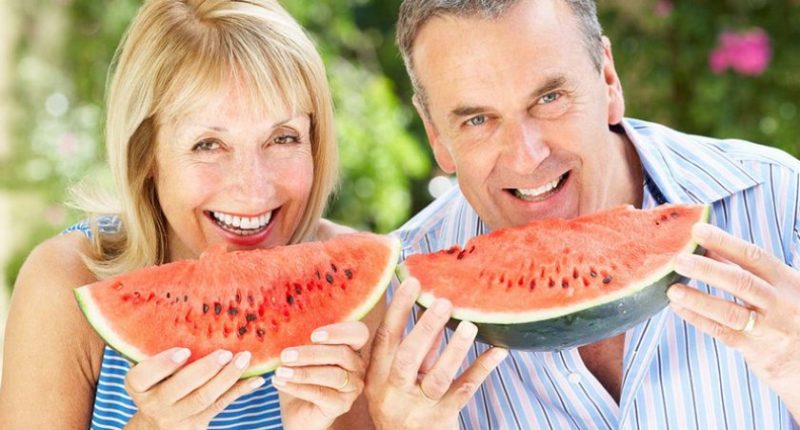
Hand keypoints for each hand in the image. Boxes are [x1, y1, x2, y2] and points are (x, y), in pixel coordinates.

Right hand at [124, 348, 262, 428]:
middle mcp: (154, 403)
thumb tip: (179, 302)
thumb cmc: (157, 381)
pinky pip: (221, 405)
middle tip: (225, 352)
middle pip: (179, 388)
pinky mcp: (198, 422)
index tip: (184, 351)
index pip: (142, 376)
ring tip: (244, 358)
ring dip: (227, 377)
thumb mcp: (149, 369)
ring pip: (204, 399)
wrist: (158, 423)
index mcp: (138, 386)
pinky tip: (257, 378)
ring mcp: (177, 416)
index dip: (162, 364)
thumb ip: (157, 346)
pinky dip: (240, 390)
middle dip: (204, 370)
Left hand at [272, 321, 368, 429]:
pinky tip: (280, 382)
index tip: (314, 335)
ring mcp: (352, 386)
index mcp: (351, 347)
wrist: (298, 410)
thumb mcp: (300, 356)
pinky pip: (321, 394)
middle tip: (286, 355)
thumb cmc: (300, 377)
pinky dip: (298, 387)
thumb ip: (301, 342)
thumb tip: (286, 330)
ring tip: (280, 371)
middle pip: (342, 354)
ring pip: (333, 375)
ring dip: (304, 372)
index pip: (358, 333)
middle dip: (312, 354)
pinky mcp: (342, 404)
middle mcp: (357, 365)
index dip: (339, 332)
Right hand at [365, 277, 507, 429]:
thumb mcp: (394, 378)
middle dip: (426, 328)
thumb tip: (426, 304)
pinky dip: (481, 369)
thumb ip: (410, 347)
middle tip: (444, 302)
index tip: (413, 282)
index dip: (398, 309)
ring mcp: (418, 407)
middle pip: (408, 357)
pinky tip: (498, 352)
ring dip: (454, 350)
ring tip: (470, 326)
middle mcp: (393, 392)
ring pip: (437, 377)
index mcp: (377, 376)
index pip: (385, 338)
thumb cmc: (401, 405)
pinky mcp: (442, 419)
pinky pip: (464, 391)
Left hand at [668, 223, 799, 411]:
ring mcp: (769, 329)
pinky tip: (679, 308)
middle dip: (707, 270)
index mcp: (787, 281)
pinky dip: (698, 319)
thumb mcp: (778, 287)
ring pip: (729, 312)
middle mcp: (780, 303)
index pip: (754, 257)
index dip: (725, 242)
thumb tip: (707, 247)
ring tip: (672, 289)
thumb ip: (745, 269)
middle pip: (741, 282)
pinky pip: (722, 333)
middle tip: (679, 260)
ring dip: (698, 300)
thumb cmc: (789, 315)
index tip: (697, 231)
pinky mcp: (757, 351)